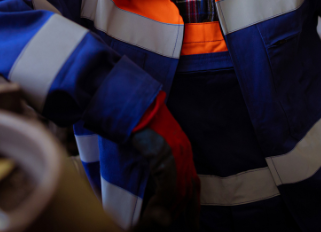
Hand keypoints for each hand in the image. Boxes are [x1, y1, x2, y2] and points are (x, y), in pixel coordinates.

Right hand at [131, 92, 199, 230]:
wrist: (128, 101)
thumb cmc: (131, 119)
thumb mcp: (145, 144)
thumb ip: (151, 164)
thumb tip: (149, 181)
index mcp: (181, 148)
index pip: (193, 185)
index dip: (192, 207)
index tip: (192, 224)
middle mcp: (184, 153)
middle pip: (187, 193)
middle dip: (177, 214)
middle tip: (163, 226)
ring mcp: (177, 155)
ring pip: (177, 196)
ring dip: (163, 214)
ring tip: (148, 226)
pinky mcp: (166, 157)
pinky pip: (167, 191)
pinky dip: (157, 208)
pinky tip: (146, 217)